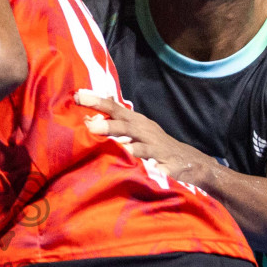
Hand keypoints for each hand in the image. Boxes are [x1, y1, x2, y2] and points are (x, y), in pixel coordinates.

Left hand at [75, 90, 207, 183]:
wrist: (188, 161)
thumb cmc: (153, 144)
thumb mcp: (135, 129)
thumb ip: (114, 123)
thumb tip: (88, 118)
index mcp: (135, 122)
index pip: (114, 108)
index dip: (97, 102)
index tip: (78, 96)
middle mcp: (145, 131)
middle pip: (126, 126)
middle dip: (109, 126)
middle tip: (90, 126)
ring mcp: (157, 149)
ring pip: (143, 147)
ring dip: (131, 148)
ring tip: (121, 149)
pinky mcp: (169, 166)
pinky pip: (161, 168)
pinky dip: (156, 169)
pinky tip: (152, 170)